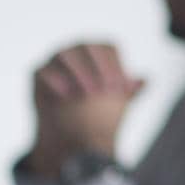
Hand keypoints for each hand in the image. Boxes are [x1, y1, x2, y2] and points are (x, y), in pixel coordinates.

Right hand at [28, 43, 144, 174]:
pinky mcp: (39, 71)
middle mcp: (78, 50)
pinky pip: (45, 69)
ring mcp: (56, 58)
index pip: (109, 50)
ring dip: (79, 70)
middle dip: (99, 67)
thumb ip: (131, 92)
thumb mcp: (119, 106)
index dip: (116, 67)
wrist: (71, 137)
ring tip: (89, 93)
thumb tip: (146, 80)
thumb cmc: (99, 116)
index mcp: (100, 52)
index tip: (123, 89)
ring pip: (66, 54)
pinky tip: (68, 95)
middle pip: (88, 47)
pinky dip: (56, 79)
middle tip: (106, 91)